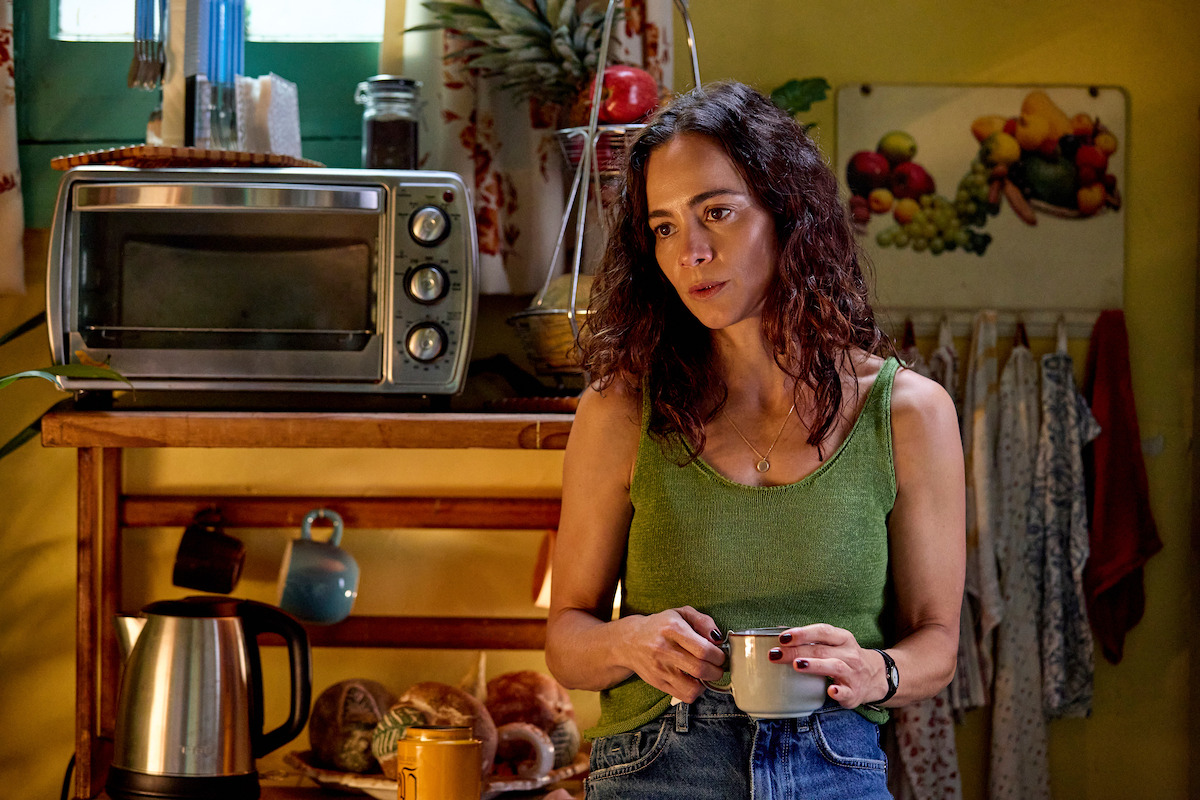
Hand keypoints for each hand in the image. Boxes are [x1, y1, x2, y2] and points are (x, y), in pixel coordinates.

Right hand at [623, 606, 726, 702]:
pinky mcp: (658, 683)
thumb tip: (718, 638)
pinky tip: (694, 680)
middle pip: (700, 669)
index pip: (704, 650)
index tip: (720, 654)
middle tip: (717, 666)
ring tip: (706, 674)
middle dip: (716, 670)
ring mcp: (660, 669)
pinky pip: (684, 695)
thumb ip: (703, 621)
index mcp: (672, 629)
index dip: (719, 655)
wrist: (630, 641)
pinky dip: (695, 691)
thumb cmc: (660, 626)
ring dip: (706, 683)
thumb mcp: (681, 614)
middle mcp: (664, 650)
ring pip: (693, 688)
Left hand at [769, 623, 887, 707]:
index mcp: (843, 639)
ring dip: (815, 665)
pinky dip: (838, 692)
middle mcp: (849, 654)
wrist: (875, 678)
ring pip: (835, 667)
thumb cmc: (844, 658)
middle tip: (777, 654)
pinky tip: (830, 691)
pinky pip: (847, 692)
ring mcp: (853, 674)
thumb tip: (780, 635)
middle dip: (797, 651)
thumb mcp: (834, 644)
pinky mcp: (854, 693)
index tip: (783, 637)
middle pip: (822, 650)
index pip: (823, 631)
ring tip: (797, 665)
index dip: (803, 633)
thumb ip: (812, 640)